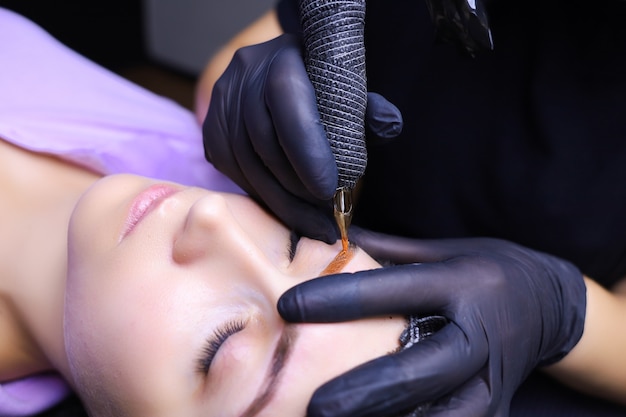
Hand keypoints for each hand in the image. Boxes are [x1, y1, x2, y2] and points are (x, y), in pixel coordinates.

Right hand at [203, 35, 401, 242]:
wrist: (283, 69)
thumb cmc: (323, 84)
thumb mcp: (348, 88)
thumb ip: (368, 109)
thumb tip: (389, 125)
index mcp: (284, 56)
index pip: (288, 105)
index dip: (307, 152)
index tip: (329, 191)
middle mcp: (246, 73)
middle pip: (263, 142)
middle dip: (295, 189)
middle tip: (324, 219)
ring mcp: (223, 99)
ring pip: (244, 162)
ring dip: (279, 200)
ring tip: (310, 223)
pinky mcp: (211, 124)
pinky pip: (231, 169)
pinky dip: (259, 193)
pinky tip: (284, 208)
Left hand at [278, 229, 585, 416]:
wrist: (552, 304)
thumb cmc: (487, 270)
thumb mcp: (444, 249)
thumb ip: (388, 251)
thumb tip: (328, 237)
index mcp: (462, 283)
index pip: (393, 290)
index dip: (339, 298)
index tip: (288, 305)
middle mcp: (478, 334)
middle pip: (419, 371)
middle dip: (365, 393)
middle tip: (316, 407)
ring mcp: (491, 378)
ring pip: (443, 416)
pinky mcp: (497, 407)